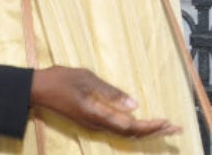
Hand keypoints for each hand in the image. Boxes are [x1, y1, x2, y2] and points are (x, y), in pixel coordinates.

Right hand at [31, 66, 180, 137]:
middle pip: (131, 133)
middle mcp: (97, 123)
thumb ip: (110, 92)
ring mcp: (93, 123)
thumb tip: (134, 104)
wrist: (36, 89)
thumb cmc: (59, 80)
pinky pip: (116, 128)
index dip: (150, 126)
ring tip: (164, 126)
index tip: (167, 122)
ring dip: (145, 130)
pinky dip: (133, 127)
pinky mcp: (90, 120)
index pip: (130, 126)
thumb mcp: (86, 78)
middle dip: (154, 131)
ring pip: (124, 132)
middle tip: (176, 128)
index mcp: (96, 114)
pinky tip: (140, 122)